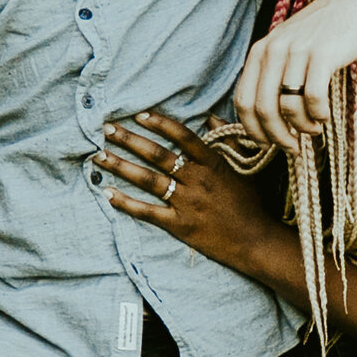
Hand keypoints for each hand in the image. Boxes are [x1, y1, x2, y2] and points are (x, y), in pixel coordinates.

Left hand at [102, 110, 268, 265]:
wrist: (257, 242)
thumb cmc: (253, 204)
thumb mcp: (246, 167)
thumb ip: (228, 140)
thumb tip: (211, 117)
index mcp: (213, 163)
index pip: (183, 136)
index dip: (160, 124)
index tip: (139, 115)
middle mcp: (197, 180)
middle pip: (158, 155)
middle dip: (130, 140)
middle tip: (107, 129)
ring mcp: (187, 203)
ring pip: (148, 180)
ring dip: (121, 166)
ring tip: (99, 155)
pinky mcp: (180, 225)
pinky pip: (148, 212)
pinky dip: (126, 203)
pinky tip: (108, 193)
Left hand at [232, 0, 356, 151]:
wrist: (348, 3)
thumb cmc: (318, 34)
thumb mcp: (284, 49)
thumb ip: (271, 76)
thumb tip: (266, 122)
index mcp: (259, 53)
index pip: (243, 101)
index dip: (253, 129)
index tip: (267, 144)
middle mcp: (273, 51)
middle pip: (264, 108)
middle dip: (277, 136)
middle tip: (292, 147)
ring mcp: (297, 52)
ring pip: (289, 106)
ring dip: (302, 126)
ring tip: (313, 128)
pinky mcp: (322, 55)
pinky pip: (313, 97)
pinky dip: (318, 114)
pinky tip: (324, 116)